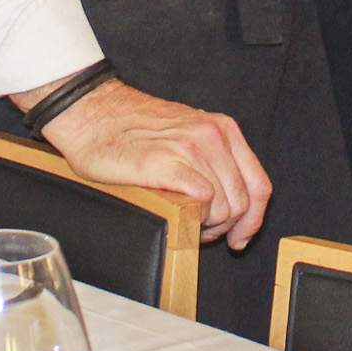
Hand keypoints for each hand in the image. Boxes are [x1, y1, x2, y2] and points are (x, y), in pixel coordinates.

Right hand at [29, 77, 273, 248]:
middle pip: (243, 202)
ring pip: (225, 207)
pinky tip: (179, 219)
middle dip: (227, 228)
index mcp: (223, 128)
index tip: (240, 237)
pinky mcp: (167, 164)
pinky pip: (203, 202)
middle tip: (204, 234)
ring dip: (208, 227)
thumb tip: (231, 202)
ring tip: (187, 224)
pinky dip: (196, 220)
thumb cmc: (132, 128)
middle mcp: (213, 136)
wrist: (92, 113)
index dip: (253, 220)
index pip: (259, 185)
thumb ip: (212, 159)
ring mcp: (192, 148)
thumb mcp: (187, 133)